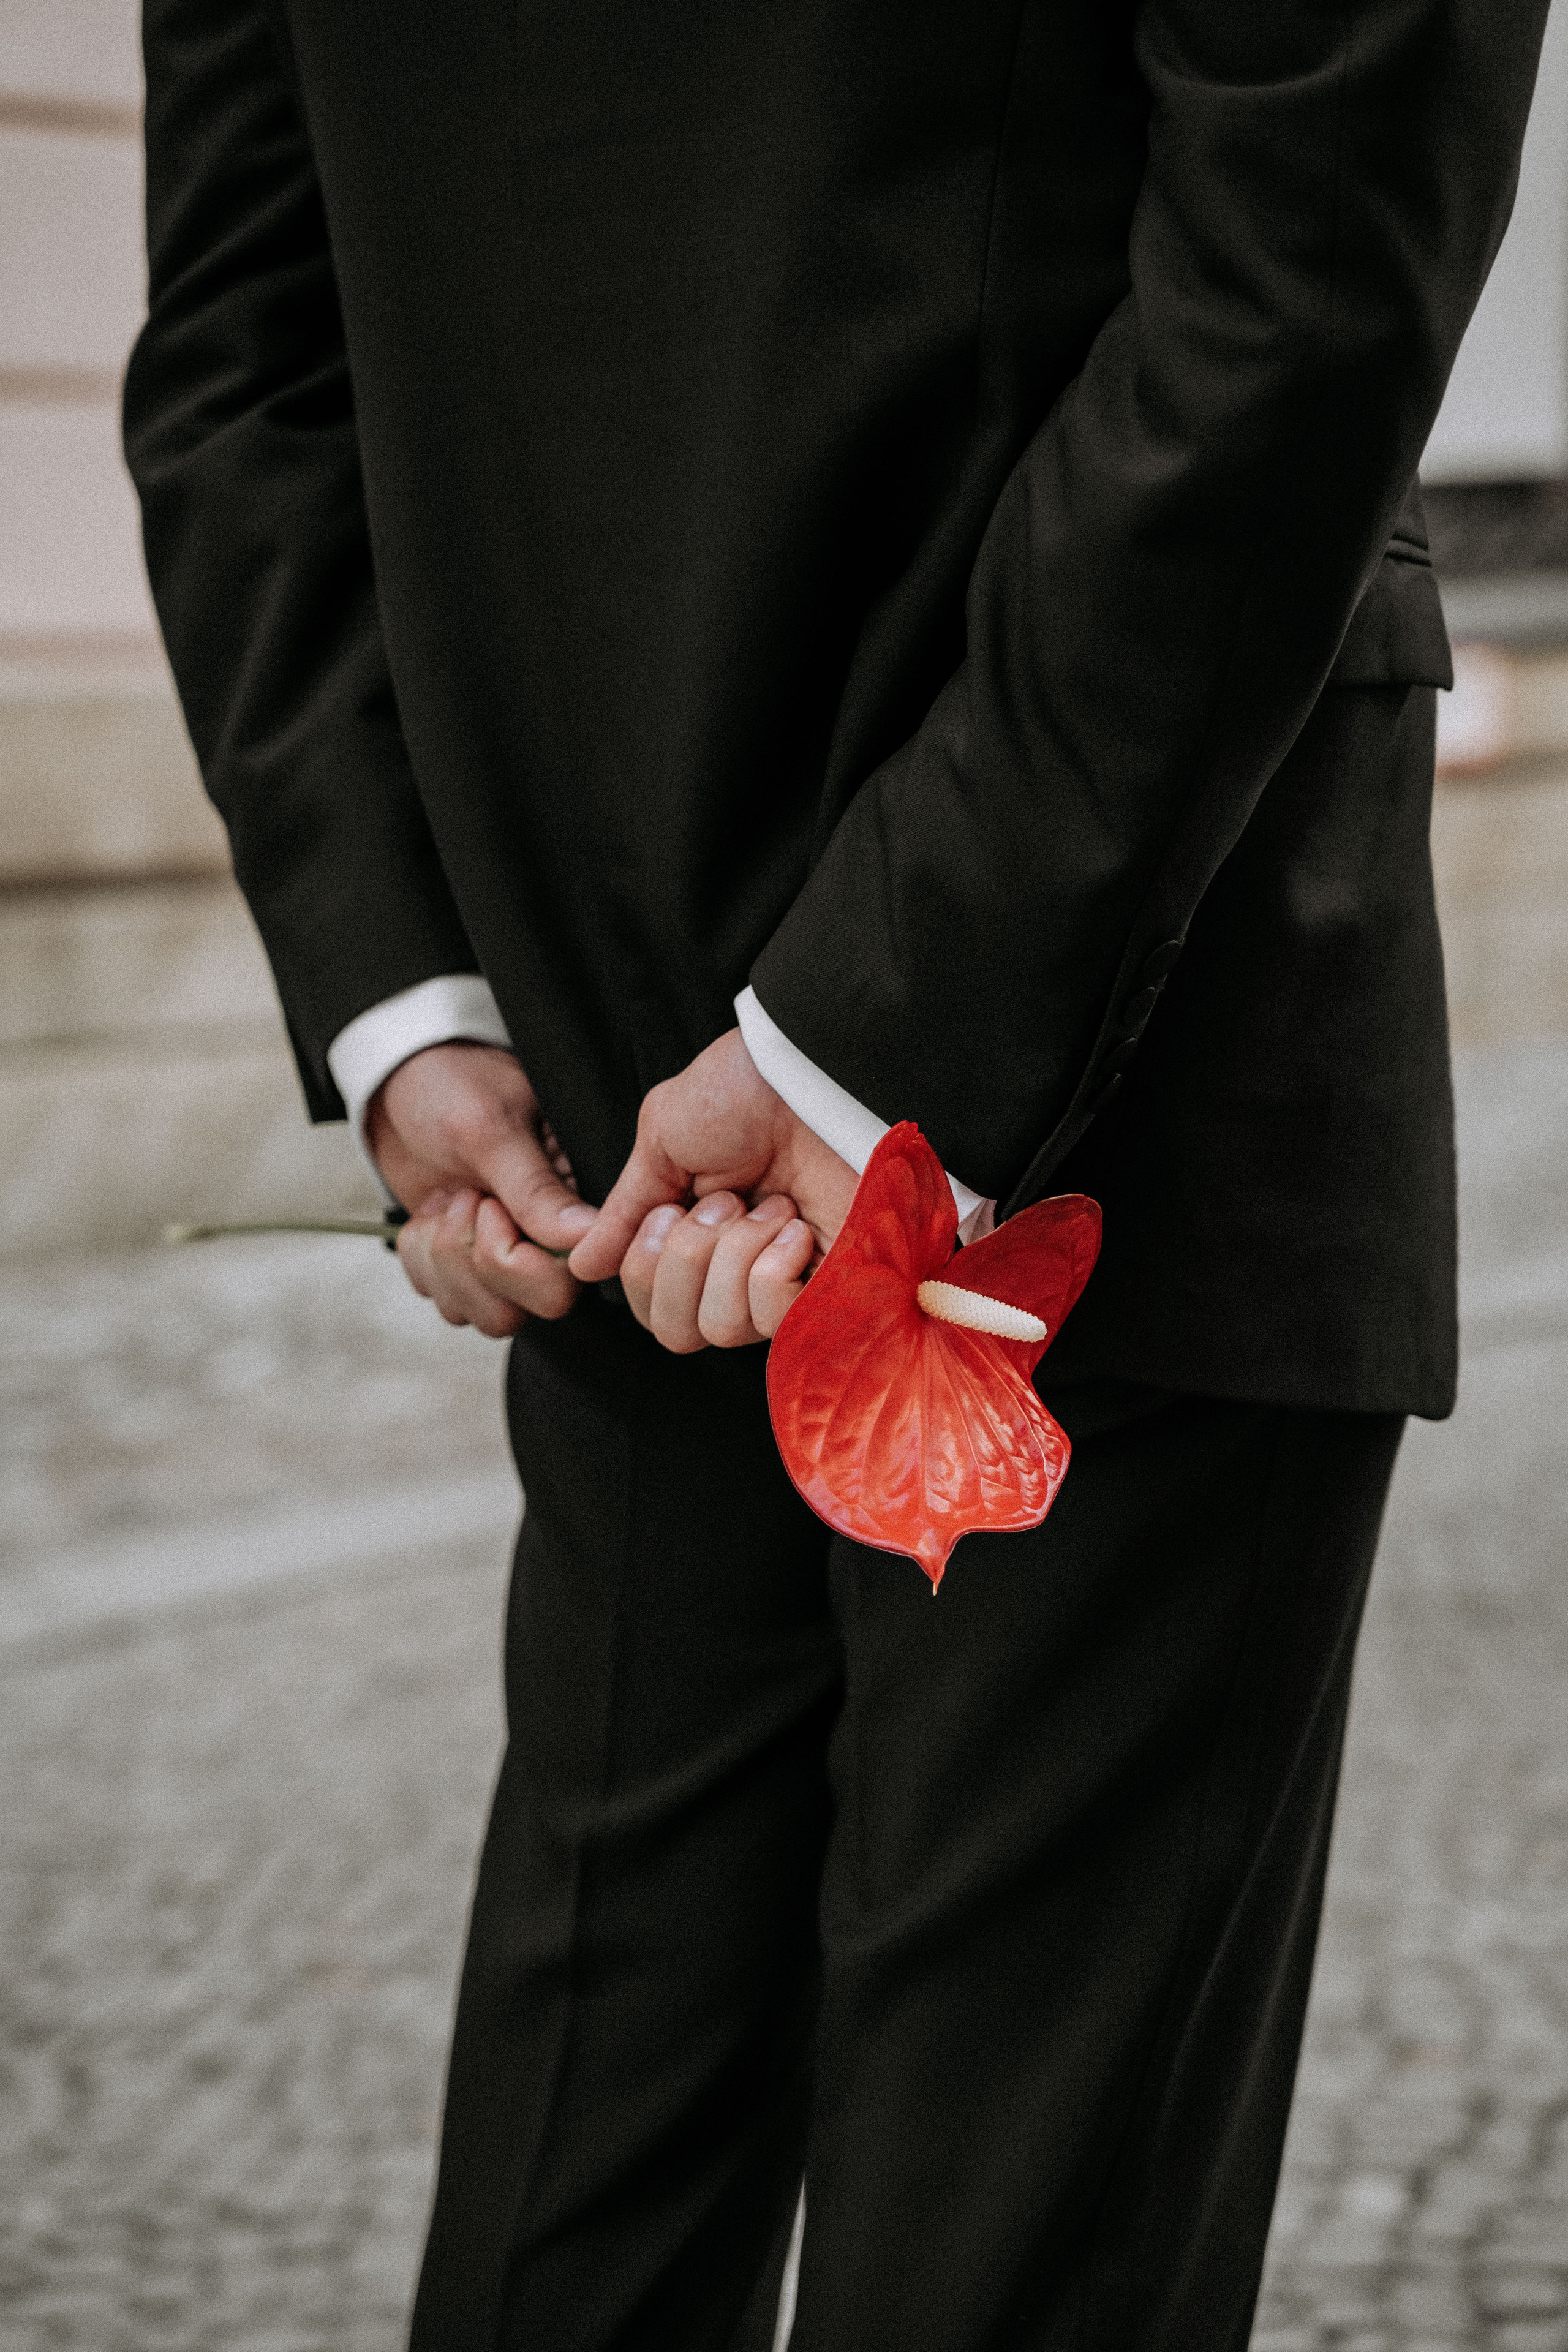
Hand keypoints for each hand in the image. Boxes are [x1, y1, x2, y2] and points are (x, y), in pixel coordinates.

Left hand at [366, 1042, 595, 1337]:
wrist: (401, 1077)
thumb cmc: (454, 1084)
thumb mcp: (491, 1128)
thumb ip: (536, 1190)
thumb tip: (586, 1236)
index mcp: (574, 1201)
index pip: (567, 1279)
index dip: (515, 1258)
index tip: (486, 1201)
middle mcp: (546, 1239)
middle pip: (526, 1311)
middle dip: (472, 1260)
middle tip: (462, 1198)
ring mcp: (505, 1256)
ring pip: (483, 1314)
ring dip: (443, 1260)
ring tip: (446, 1199)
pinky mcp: (465, 1264)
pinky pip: (444, 1301)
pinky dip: (420, 1260)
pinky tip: (430, 1212)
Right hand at [566, 1027, 857, 1351]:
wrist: (806, 1072)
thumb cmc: (740, 1093)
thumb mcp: (661, 1141)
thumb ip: (625, 1211)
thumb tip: (583, 1265)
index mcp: (696, 1241)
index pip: (649, 1307)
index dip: (645, 1266)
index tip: (671, 1207)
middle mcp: (737, 1272)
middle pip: (676, 1332)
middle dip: (684, 1262)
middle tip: (722, 1203)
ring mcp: (784, 1284)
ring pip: (721, 1328)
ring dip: (733, 1256)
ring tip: (767, 1205)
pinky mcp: (831, 1290)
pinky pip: (774, 1319)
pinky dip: (773, 1268)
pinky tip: (794, 1227)